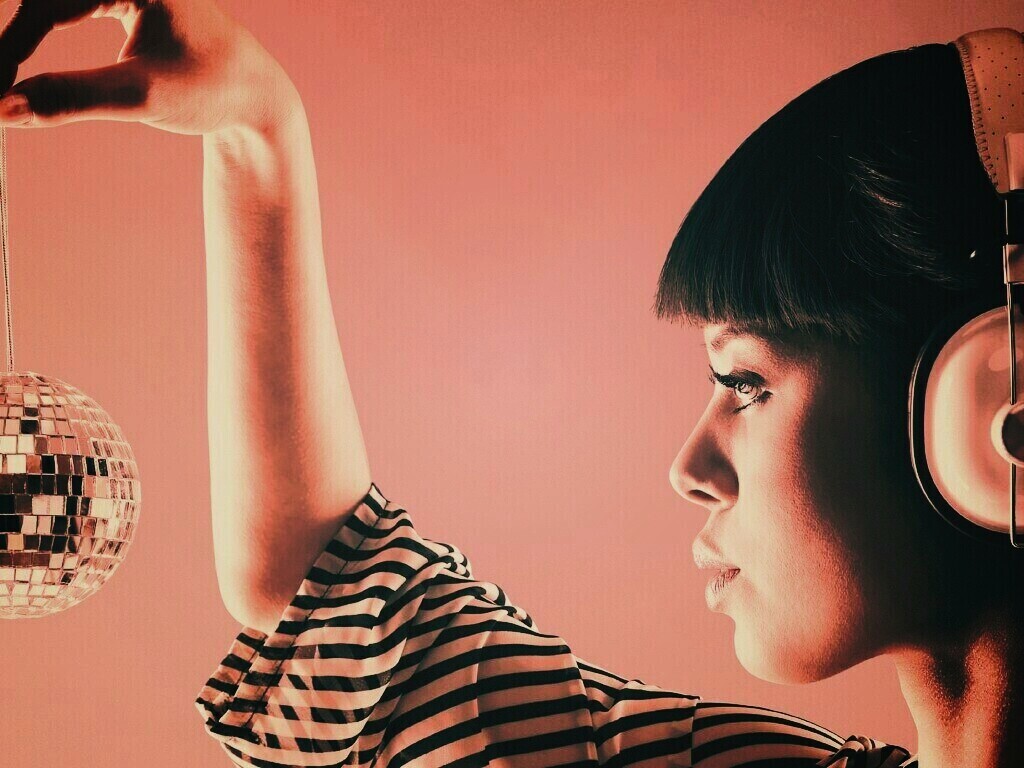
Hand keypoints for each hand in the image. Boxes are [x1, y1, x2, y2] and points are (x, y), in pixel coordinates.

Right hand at [0, 0, 299, 134]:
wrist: (255, 95)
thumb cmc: (212, 90)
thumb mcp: (143, 95)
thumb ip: (73, 99)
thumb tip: (3, 110)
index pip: (47, 7)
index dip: (10, 51)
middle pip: (41, 0)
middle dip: (9, 37)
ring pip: (48, 4)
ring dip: (19, 35)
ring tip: (2, 76)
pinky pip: (61, 8)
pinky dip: (35, 30)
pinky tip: (13, 60)